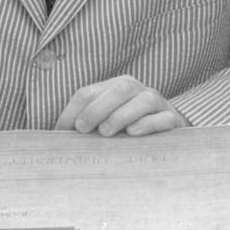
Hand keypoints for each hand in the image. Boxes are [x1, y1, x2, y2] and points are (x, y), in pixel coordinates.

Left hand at [55, 76, 189, 136]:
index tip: (62, 131)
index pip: (90, 92)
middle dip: (97, 107)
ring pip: (144, 99)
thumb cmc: (126, 133)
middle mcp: (138, 90)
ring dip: (121, 114)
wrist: (168, 138)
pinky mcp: (174, 121)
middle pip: (119, 88)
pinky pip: (164, 117)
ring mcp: (159, 104)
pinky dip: (148, 124)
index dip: (73, 110)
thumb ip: (84, 128)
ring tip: (106, 133)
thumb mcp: (102, 127)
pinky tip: (133, 134)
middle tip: (83, 129)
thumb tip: (54, 140)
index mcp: (115, 88)